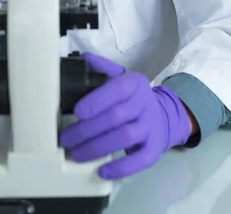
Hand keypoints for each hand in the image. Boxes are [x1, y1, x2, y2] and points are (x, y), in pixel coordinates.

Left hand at [59, 53, 190, 179]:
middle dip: (87, 129)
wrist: (163, 116)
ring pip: (124, 137)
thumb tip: (82, 58)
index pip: (116, 90)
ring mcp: (151, 127)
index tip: (76, 112)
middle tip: (66, 138)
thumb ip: (103, 68)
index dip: (96, 101)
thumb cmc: (133, 97)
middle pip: (116, 117)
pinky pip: (139, 160)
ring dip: (97, 147)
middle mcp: (145, 104)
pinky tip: (102, 171)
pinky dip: (120, 168)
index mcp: (134, 84)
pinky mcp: (154, 149)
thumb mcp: (122, 77)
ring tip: (76, 154)